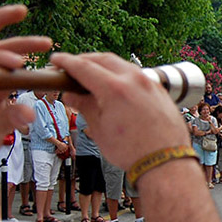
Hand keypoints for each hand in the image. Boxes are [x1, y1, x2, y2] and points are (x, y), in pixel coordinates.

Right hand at [52, 52, 190, 170]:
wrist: (165, 162)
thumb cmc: (133, 151)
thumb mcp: (100, 130)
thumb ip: (84, 106)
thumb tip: (72, 95)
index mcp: (115, 89)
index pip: (84, 67)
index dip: (66, 62)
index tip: (57, 60)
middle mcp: (134, 80)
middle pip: (103, 59)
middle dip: (84, 60)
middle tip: (71, 67)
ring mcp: (150, 83)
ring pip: (122, 65)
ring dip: (104, 66)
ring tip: (91, 77)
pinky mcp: (159, 90)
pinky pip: (136, 75)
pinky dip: (121, 75)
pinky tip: (114, 86)